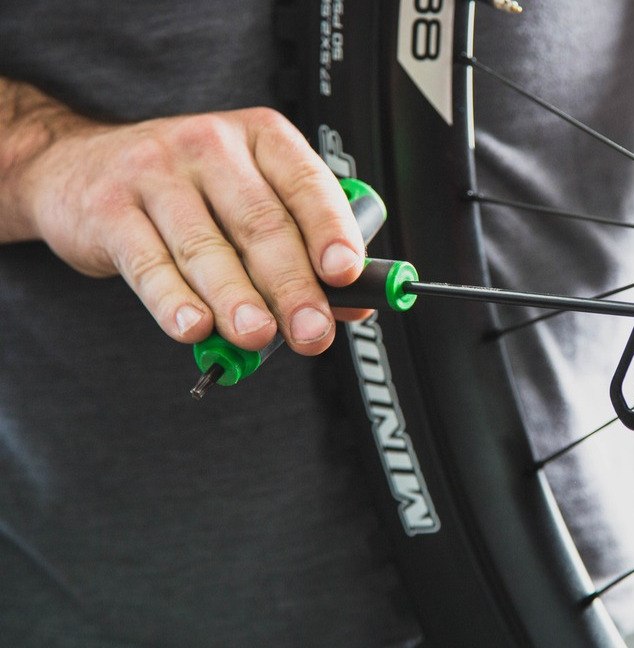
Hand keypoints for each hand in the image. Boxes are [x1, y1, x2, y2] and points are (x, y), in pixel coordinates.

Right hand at [7, 99, 364, 354]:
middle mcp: (211, 146)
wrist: (77, 166)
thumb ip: (302, 247)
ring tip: (258, 336)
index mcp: (262, 139)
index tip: (347, 274)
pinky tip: (195, 328)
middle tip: (311, 331)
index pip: (308, 184)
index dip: (331, 231)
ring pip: (206, 247)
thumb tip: (353, 308)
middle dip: (292, 286)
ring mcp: (155, 173)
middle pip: (261, 223)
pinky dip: (174, 302)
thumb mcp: (250, 198)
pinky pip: (148, 264)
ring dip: (237, 300)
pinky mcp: (108, 209)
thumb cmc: (188, 190)